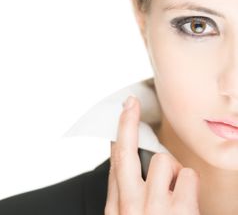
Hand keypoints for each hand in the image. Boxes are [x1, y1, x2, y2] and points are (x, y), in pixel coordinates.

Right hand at [104, 96, 200, 213]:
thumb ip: (126, 195)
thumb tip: (126, 161)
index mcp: (115, 211)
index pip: (115, 163)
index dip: (118, 134)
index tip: (124, 112)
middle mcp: (130, 208)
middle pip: (125, 154)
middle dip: (127, 123)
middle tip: (131, 102)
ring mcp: (154, 209)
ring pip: (163, 161)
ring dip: (174, 172)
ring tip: (177, 193)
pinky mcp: (181, 212)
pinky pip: (189, 176)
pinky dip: (191, 186)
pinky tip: (189, 203)